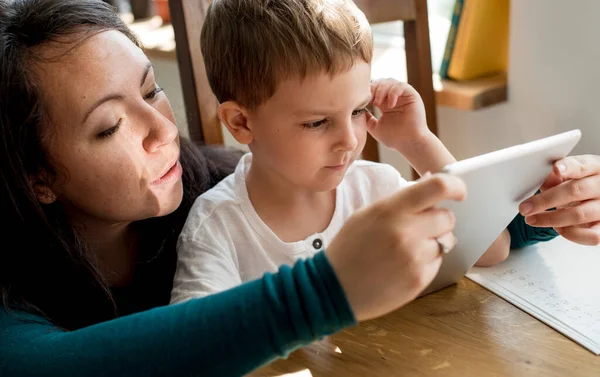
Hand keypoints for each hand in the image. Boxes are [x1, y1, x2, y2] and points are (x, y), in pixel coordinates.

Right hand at [326, 173, 466, 320]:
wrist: (334, 288)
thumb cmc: (349, 249)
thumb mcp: (367, 215)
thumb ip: (400, 200)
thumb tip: (430, 181)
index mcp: (390, 210)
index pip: (437, 187)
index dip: (455, 185)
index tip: (459, 191)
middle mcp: (405, 232)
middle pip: (447, 217)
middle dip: (439, 220)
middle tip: (421, 227)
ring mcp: (414, 258)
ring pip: (445, 241)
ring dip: (432, 242)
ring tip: (406, 250)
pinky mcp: (419, 280)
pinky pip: (437, 262)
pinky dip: (426, 262)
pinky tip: (403, 266)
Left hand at [367, 78, 428, 149]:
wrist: (409, 144)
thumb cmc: (394, 138)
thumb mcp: (374, 127)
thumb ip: (366, 118)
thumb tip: (357, 110)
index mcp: (385, 103)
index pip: (374, 89)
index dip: (367, 92)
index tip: (362, 102)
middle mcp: (394, 97)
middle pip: (381, 82)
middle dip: (373, 89)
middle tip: (370, 101)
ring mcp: (403, 96)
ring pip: (390, 81)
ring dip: (381, 90)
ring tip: (378, 103)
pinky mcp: (412, 95)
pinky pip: (401, 85)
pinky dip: (393, 93)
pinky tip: (390, 105)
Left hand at [519, 155, 599, 244]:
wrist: (594, 201)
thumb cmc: (577, 186)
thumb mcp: (566, 177)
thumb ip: (553, 177)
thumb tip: (536, 179)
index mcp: (594, 168)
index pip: (582, 165)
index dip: (569, 167)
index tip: (555, 169)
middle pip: (575, 191)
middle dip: (545, 200)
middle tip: (524, 208)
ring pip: (579, 214)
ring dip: (550, 219)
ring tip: (532, 219)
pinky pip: (590, 236)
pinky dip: (569, 233)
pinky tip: (557, 227)